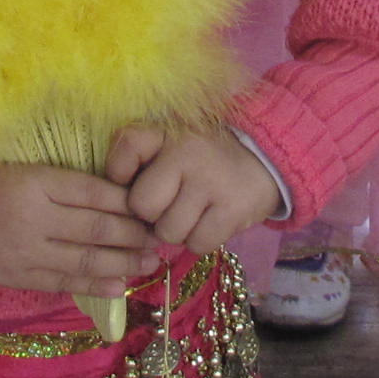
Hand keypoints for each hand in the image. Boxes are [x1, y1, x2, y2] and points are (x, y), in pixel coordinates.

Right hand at [0, 163, 159, 298]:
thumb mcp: (27, 170)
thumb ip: (67, 184)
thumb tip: (117, 197)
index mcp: (37, 182)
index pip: (95, 192)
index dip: (128, 202)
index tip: (151, 207)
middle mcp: (35, 217)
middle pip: (97, 227)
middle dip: (134, 234)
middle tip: (159, 237)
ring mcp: (27, 251)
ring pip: (86, 259)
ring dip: (123, 263)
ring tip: (149, 263)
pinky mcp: (19, 276)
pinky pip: (64, 283)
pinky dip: (94, 287)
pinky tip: (120, 286)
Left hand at [103, 121, 282, 253]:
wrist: (265, 161)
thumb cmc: (203, 159)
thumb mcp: (171, 143)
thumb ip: (137, 157)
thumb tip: (113, 195)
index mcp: (168, 132)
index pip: (126, 146)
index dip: (120, 173)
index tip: (133, 180)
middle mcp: (188, 153)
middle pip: (143, 205)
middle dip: (151, 214)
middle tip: (169, 204)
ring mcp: (211, 182)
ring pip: (168, 232)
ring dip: (176, 231)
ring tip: (192, 213)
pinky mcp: (233, 210)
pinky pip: (197, 244)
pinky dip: (200, 240)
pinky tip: (209, 223)